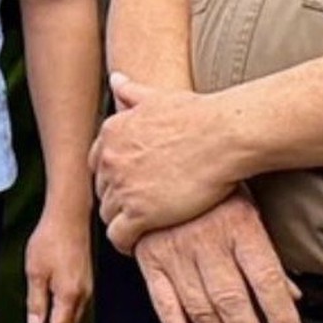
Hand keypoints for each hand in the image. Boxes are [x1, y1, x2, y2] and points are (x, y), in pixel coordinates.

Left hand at [25, 206, 92, 322]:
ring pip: (78, 318)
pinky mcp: (87, 278)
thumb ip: (37, 301)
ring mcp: (88, 286)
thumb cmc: (50, 240)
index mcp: (69, 295)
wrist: (70, 216)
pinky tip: (60, 315)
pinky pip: (80, 306)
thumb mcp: (35, 272)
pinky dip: (70, 317)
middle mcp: (83, 294)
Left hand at [93, 73, 242, 251]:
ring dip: (122, 221)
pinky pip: (118, 237)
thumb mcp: (159, 96)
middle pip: (102, 189)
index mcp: (112, 131)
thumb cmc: (201, 115)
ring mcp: (123, 187)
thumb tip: (116, 79)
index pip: (98, 162)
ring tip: (143, 227)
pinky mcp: (138, 214)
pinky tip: (141, 243)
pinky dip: (127, 243)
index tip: (132, 183)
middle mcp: (111, 159)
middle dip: (118, 198)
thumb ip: (132, 91)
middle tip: (141, 206)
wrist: (224, 136)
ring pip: (108, 214)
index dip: (115, 175)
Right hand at [134, 192, 302, 322]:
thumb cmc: (215, 187)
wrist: (163, 160)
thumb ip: (266, 255)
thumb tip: (292, 296)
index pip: (265, 278)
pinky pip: (163, 303)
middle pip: (233, 301)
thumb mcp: (249, 208)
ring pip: (202, 308)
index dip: (280, 314)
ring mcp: (176, 251)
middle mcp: (207, 240)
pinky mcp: (151, 259)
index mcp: (239, 224)